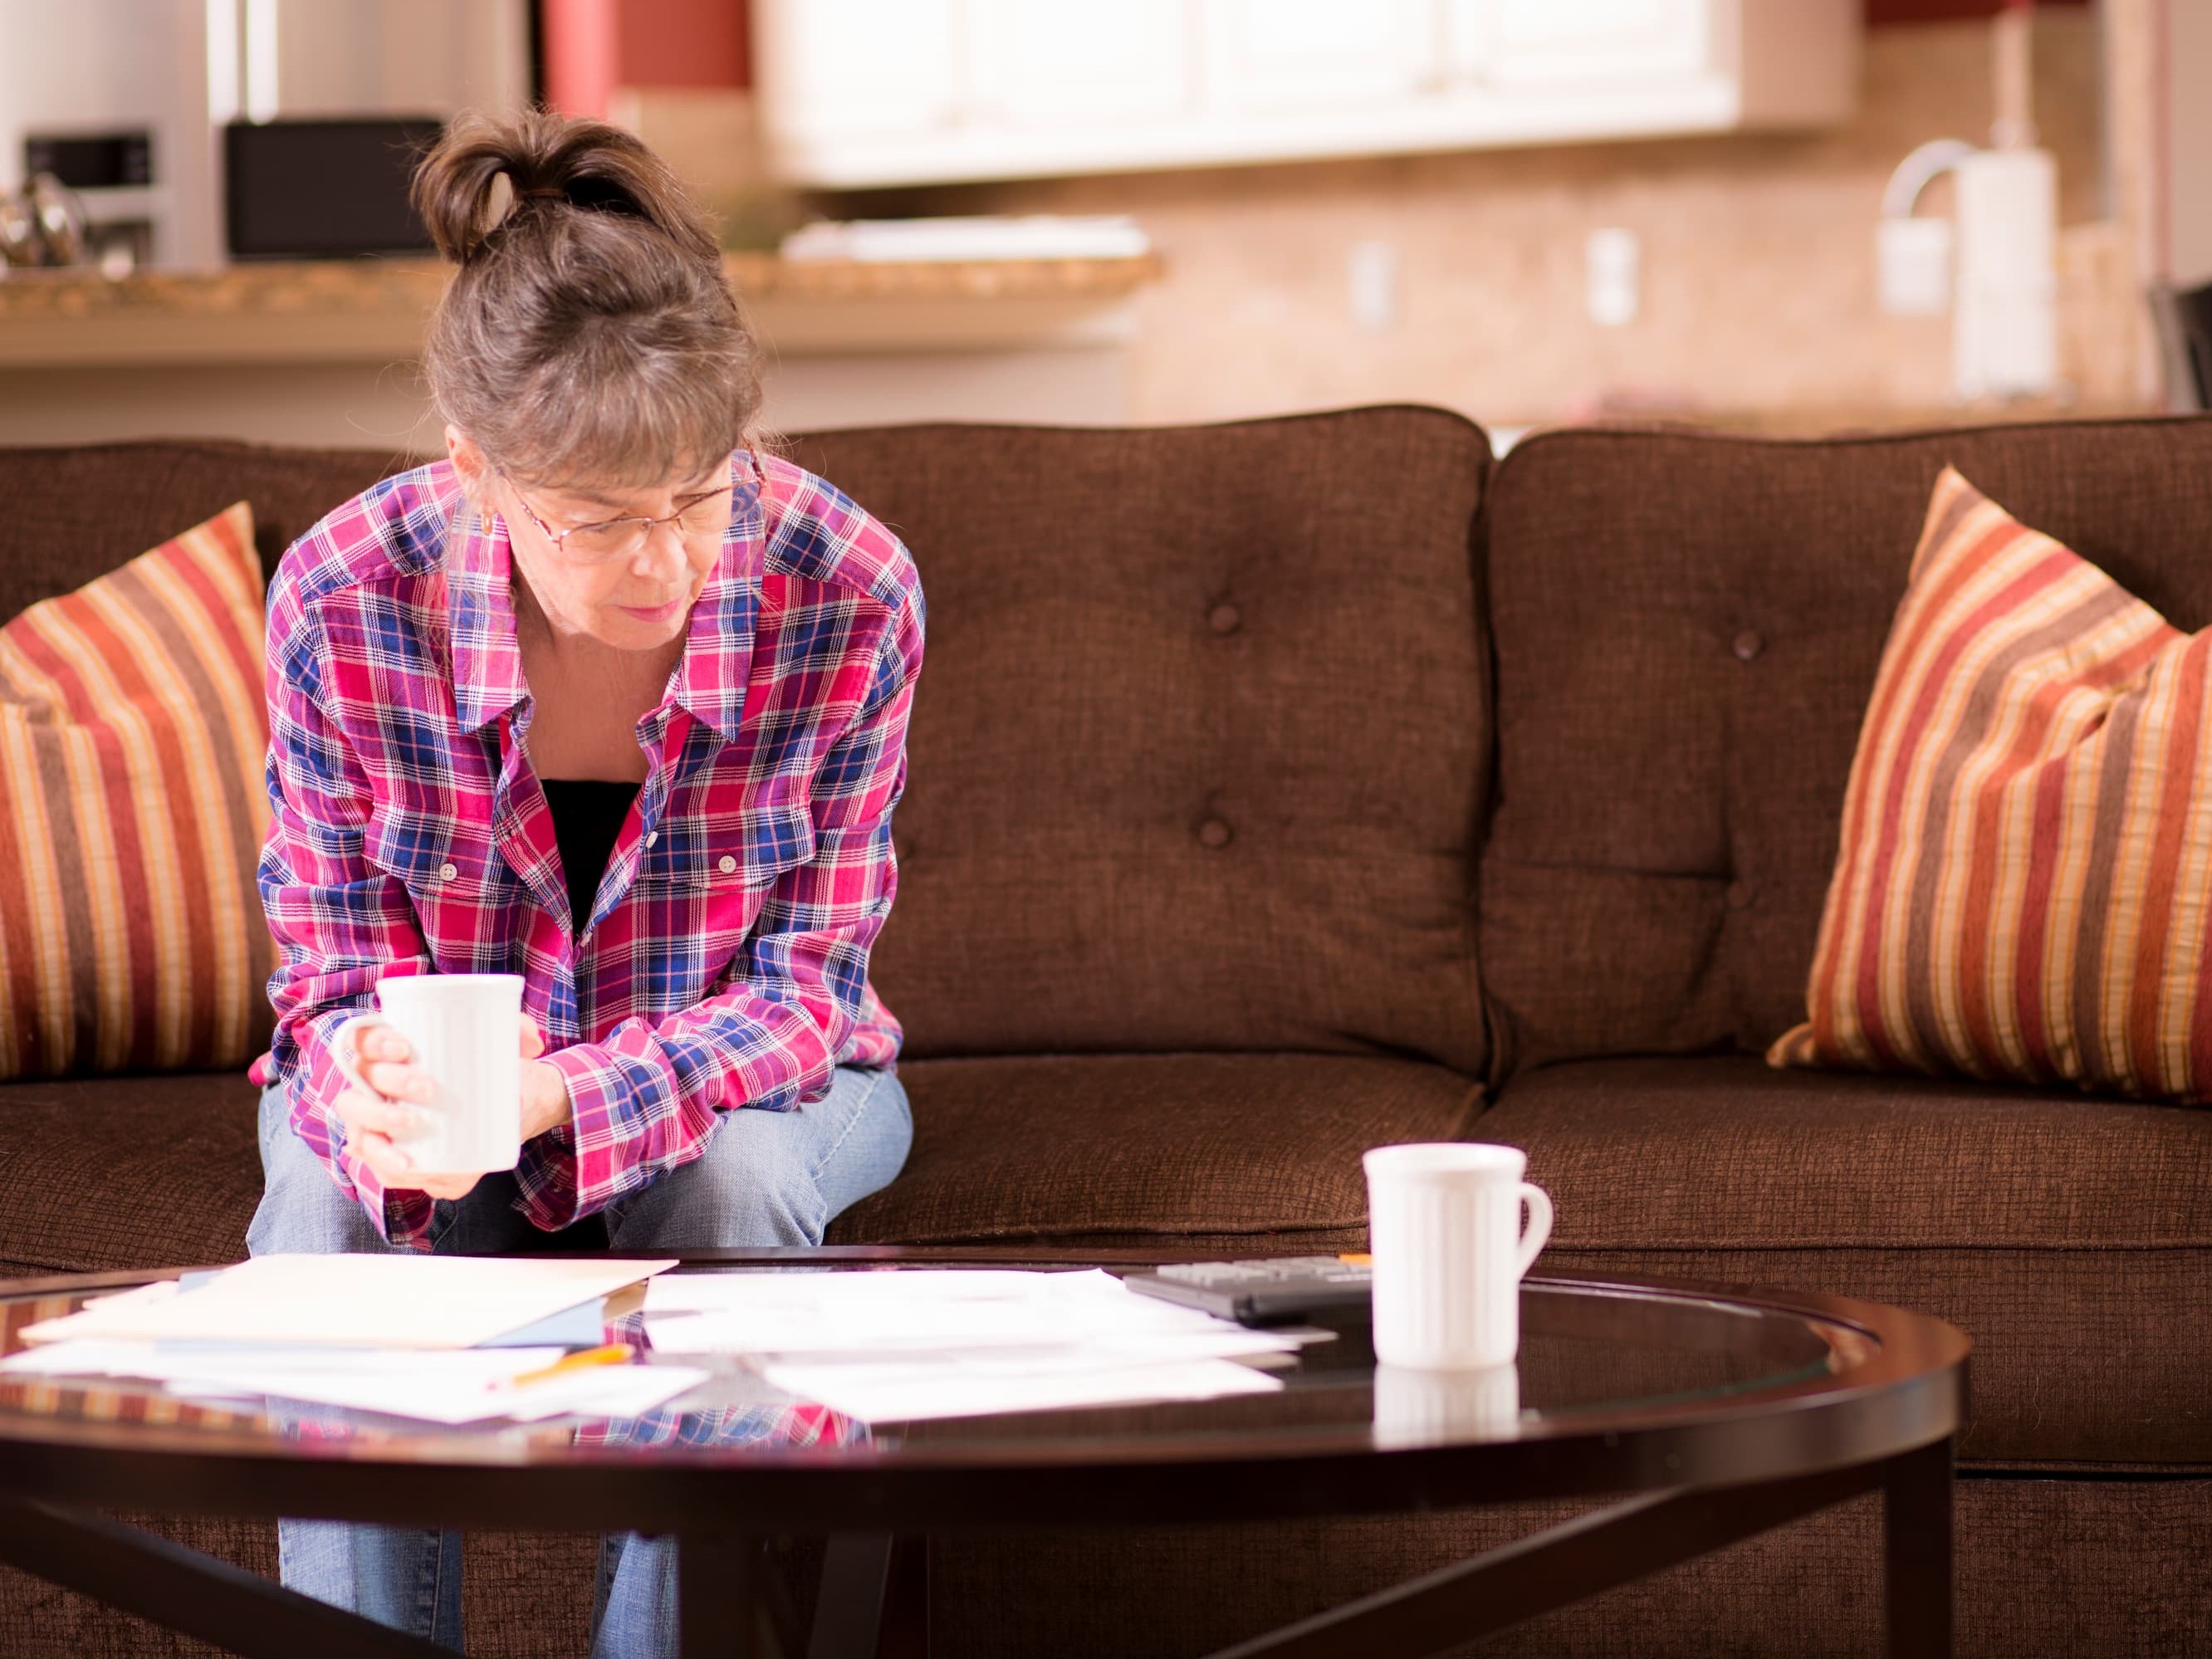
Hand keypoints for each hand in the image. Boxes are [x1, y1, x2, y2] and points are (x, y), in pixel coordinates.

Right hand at [334, 1013, 565, 1200]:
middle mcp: (371, 1093)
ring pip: (359, 1133)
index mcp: (388, 1056)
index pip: (363, 1042)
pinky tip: (410, 1165)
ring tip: (413, 1125)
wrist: (499, 1112)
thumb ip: (517, 1034)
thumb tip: (532, 1040)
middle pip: (357, 1088)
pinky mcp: (391, 1159)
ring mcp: (375, 1130)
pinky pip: (379, 1168)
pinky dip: (391, 1167)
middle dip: (387, 1087)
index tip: (405, 1047)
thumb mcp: (501, 1049)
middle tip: (428, 1088)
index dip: (372, 1043)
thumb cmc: (484, 1071)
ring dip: (380, 1130)